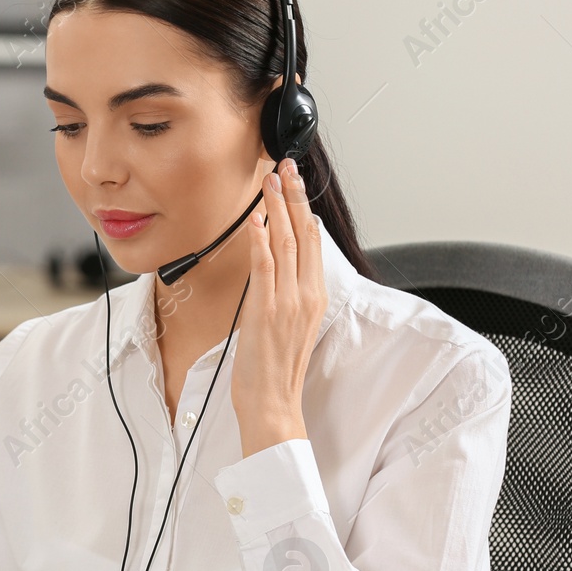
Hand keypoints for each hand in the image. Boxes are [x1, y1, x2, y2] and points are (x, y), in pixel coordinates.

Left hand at [231, 156, 326, 457]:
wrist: (273, 404)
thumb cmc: (276, 371)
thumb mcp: (290, 325)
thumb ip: (288, 293)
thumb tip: (280, 265)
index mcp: (314, 298)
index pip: (313, 242)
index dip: (304, 209)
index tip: (295, 182)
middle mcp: (306, 296)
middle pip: (305, 235)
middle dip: (294, 196)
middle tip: (286, 166)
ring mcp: (288, 302)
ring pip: (287, 244)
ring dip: (277, 208)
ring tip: (270, 180)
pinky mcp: (266, 311)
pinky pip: (265, 269)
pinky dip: (261, 242)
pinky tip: (257, 220)